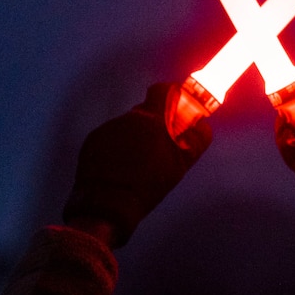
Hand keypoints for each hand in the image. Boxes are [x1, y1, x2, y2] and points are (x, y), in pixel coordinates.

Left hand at [62, 82, 212, 247]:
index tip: (176, 108)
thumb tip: (203, 124)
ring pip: (127, 127)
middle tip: (157, 149)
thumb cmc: (148, 185)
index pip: (163, 90)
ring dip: (134, 138)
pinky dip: (116, 148)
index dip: (172, 95)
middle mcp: (128, 118)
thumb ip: (196, 141)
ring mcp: (107, 128)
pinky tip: (118, 168)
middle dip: (153, 126)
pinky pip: (110, 138)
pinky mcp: (92, 140)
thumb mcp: (180, 166)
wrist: (108, 204)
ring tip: (135, 165)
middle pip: (145, 113)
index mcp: (151, 119)